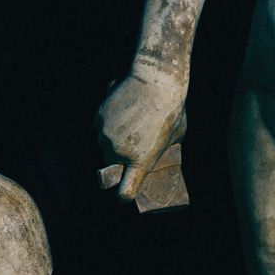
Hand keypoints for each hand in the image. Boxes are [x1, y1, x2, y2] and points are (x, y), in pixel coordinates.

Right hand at [95, 72, 187, 202]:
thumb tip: (158, 156)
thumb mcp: (176, 134)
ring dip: (114, 137)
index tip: (124, 193)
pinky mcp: (99, 119)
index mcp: (141, 160)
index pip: (125, 191)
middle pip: (113, 163)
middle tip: (135, 141)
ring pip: (104, 144)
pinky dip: (108, 121)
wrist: (156, 80)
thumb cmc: (172, 108)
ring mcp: (106, 136)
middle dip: (121, 157)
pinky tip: (123, 108)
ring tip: (132, 119)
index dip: (123, 194)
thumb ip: (162, 149)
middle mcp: (120, 152)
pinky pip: (99, 126)